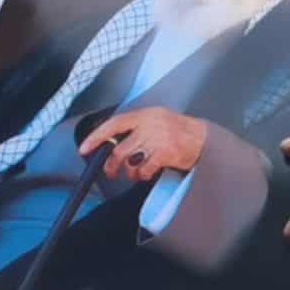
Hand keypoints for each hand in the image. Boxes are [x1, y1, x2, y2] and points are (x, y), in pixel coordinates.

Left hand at [80, 107, 206, 182]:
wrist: (204, 138)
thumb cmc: (180, 131)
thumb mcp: (157, 120)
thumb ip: (137, 128)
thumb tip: (112, 143)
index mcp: (145, 115)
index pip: (114, 124)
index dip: (96, 137)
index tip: (84, 148)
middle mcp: (150, 124)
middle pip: (119, 149)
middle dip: (111, 165)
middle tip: (111, 171)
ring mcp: (158, 138)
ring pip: (129, 161)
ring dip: (128, 172)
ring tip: (134, 174)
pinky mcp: (166, 153)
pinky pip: (145, 169)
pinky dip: (142, 175)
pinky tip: (147, 174)